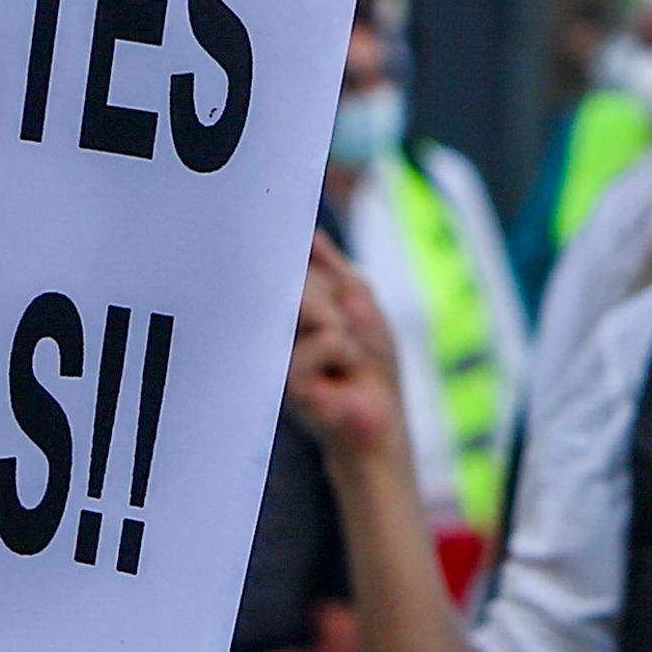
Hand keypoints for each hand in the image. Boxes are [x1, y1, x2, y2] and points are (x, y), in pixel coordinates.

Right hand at [289, 239, 411, 474]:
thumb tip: (310, 235)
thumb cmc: (369, 362)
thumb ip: (334, 269)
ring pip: (309, 303)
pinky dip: (348, 351)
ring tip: (348, 353)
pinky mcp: (288, 380)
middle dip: (333, 294)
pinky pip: (327, 339)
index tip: (325, 269)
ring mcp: (275, 353)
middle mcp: (272, 326)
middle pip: (297, 278)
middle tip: (351, 323)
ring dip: (344, 324)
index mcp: (287, 305)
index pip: (291, 261)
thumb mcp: (359, 302)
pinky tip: (345, 371)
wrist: (378, 417)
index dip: (309, 260)